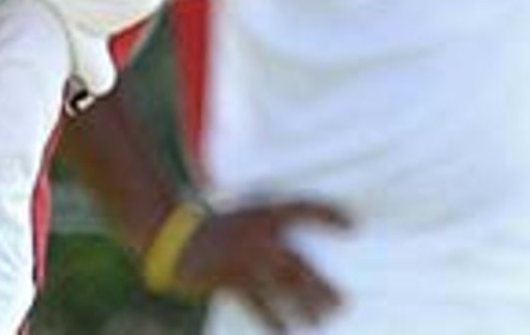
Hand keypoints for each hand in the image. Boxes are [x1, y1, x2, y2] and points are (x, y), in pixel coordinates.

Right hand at [175, 198, 353, 330]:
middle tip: (344, 302)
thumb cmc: (218, 227)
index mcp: (262, 210)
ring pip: (282, 286)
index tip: (354, 224)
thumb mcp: (244, 217)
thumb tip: (302, 252)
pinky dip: (273, 318)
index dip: (328, 213)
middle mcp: (257, 233)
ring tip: (321, 320)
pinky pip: (257, 303)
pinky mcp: (230, 280)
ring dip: (304, 306)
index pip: (303, 206)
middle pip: (298, 263)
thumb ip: (270, 229)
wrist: (175, 235)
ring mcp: (243, 258)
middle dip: (322, 284)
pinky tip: (285, 331)